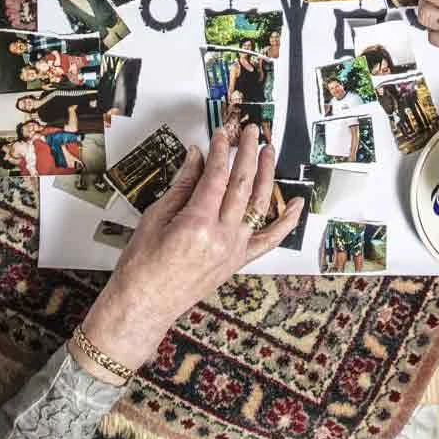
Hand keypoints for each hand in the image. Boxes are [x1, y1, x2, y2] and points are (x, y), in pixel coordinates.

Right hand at [75, 124, 301, 374]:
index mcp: (198, 224)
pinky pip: (270, 240)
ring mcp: (234, 251)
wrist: (144, 305)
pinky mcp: (238, 262)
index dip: (221, 150)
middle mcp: (221, 237)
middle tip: (249, 132)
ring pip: (260, 206)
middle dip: (247, 153)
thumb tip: (197, 158)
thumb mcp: (154, 217)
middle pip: (242, 185)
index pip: (216, 176)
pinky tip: (296, 204)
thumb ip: (181, 186)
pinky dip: (286, 222)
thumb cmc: (142, 266)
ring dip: (267, 175)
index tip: (222, 133)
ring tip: (269, 152)